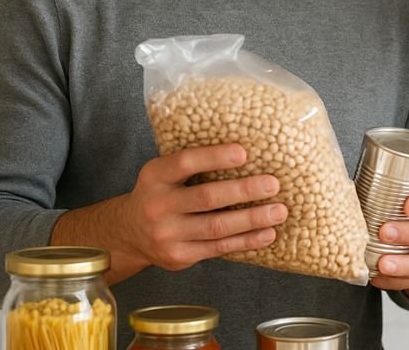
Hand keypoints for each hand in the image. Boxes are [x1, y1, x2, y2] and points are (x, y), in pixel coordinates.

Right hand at [112, 143, 287, 271]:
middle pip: (207, 198)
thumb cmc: (161, 193)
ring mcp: (167, 234)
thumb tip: (249, 152)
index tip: (244, 153)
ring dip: (252, 219)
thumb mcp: (164, 173)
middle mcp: (157, 205)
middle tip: (274, 184)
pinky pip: (219, 248)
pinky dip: (247, 241)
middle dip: (244, 191)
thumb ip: (194, 165)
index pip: (185, 163)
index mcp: (155, 176)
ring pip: (217, 227)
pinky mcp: (179, 256)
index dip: (214, 157)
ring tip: (279, 211)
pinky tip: (268, 234)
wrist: (128, 232)